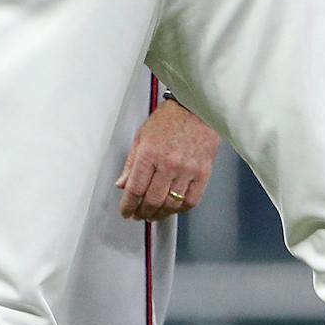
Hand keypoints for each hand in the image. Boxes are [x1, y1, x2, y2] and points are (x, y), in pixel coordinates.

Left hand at [116, 99, 219, 221]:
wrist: (196, 110)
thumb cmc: (168, 121)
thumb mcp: (141, 137)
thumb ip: (131, 163)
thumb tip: (122, 185)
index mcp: (149, 154)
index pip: (135, 188)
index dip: (128, 205)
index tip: (126, 212)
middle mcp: (168, 164)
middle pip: (153, 200)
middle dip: (143, 212)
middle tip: (139, 215)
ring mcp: (187, 169)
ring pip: (171, 203)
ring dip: (160, 214)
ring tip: (154, 215)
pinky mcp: (203, 173)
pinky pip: (191, 200)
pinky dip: (180, 209)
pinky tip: (173, 208)